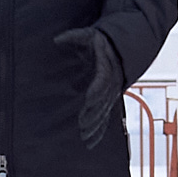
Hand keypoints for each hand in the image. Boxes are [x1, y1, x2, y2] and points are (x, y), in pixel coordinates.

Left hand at [56, 25, 123, 143]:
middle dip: (94, 115)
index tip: (88, 100)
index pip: (103, 82)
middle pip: (103, 102)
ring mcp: (112, 93)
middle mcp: (112, 83)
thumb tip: (57, 39)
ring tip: (85, 139)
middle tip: (82, 127)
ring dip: (96, 127)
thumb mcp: (88, 34)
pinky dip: (100, 130)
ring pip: (104, 113)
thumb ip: (73, 36)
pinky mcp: (109, 100)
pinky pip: (105, 116)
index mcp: (107, 67)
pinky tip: (91, 142)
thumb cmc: (101, 40)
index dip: (96, 91)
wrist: (120, 46)